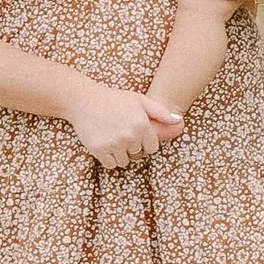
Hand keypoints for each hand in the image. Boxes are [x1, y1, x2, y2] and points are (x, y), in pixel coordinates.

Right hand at [64, 81, 185, 170]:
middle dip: (131, 146)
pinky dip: (108, 158)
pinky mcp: (99, 150)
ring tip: (111, 136)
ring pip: (124, 161)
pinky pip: (111, 165)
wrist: (84, 100)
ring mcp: (114, 144)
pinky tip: (104, 143)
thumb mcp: (139, 100)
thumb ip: (160, 111)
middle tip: (119, 131)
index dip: (144, 142)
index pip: (152, 148)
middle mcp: (130, 136)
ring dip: (120, 153)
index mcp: (142, 124)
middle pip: (137, 154)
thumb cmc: (113, 99)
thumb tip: (179, 121)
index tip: (134, 133)